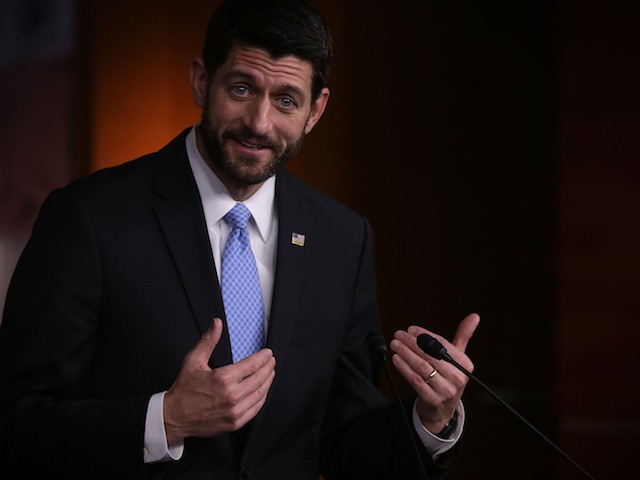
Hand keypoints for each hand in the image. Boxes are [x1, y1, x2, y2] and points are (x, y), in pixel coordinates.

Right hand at [163, 318, 275, 444]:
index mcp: (222, 378)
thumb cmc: (183, 389)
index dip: (263, 357)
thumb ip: (208, 341)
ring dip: (268, 382)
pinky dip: (262, 398)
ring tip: (270, 373)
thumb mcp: (193, 361)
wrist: (174, 417)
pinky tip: (263, 391)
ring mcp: (234, 411)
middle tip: (271, 361)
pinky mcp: (234, 423)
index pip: (252, 365)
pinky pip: (255, 409)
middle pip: (259, 379)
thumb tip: (217, 323)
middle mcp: (231, 396)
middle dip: (269, 368)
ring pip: (260, 394)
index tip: (268, 353)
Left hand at [390, 313, 479, 434]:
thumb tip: (475, 316)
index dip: (425, 335)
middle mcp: (457, 378)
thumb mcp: (457, 359)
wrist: (442, 409)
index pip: (443, 344)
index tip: (411, 329)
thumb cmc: (448, 378)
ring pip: (421, 366)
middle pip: (430, 355)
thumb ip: (463, 337)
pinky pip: (415, 380)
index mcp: (464, 365)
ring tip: (395, 344)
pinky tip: (396, 359)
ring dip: (405, 353)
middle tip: (399, 335)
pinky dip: (404, 368)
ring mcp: (445, 390)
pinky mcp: (431, 399)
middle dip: (412, 342)